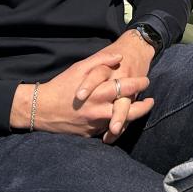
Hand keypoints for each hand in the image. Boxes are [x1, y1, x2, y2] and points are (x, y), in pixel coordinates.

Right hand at [11, 51, 153, 137]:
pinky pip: (109, 132)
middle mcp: (98, 110)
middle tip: (151, 100)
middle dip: (143, 105)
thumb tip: (119, 56)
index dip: (139, 84)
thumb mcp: (79, 67)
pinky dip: (119, 126)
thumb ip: (101, 61)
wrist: (41, 109)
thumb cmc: (61, 85)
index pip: (125, 87)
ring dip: (134, 117)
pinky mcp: (90, 134)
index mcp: (98, 92)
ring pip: (121, 124)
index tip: (146, 80)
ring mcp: (94, 124)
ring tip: (142, 111)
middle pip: (128, 110)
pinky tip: (124, 121)